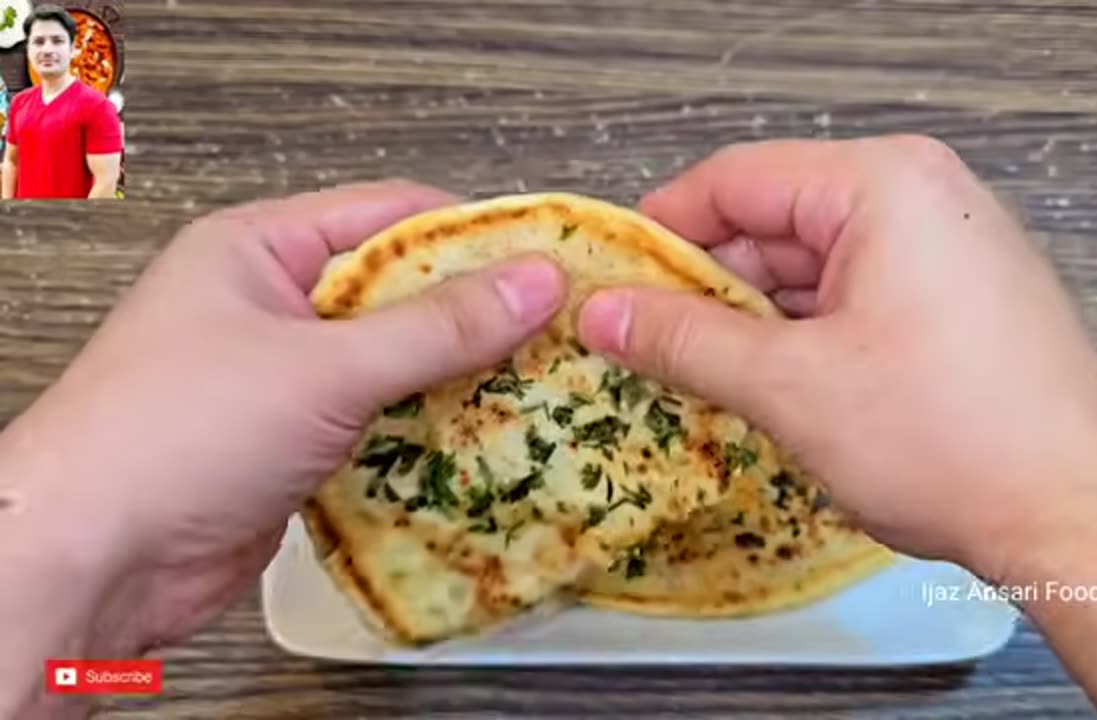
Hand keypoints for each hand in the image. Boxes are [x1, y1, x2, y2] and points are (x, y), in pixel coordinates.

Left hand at [0, 181, 566, 659]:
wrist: (89, 562)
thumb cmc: (179, 434)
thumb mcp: (322, 367)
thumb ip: (437, 327)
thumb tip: (539, 281)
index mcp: (259, 249)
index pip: (390, 215)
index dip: (474, 234)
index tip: (552, 258)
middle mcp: (271, 305)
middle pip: (398, 293)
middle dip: (475, 315)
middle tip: (562, 333)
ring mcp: (281, 379)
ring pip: (393, 364)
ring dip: (458, 380)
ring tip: (546, 389)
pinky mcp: (293, 446)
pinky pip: (378, 423)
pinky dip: (429, 433)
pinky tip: (491, 445)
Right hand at [577, 137, 1096, 578]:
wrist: (1084, 517)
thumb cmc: (948, 438)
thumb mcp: (789, 386)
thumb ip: (684, 340)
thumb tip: (601, 312)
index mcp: (883, 184)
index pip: (736, 179)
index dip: (661, 230)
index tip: (608, 284)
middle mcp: (924, 198)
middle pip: (775, 222)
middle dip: (708, 288)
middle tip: (644, 349)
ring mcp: (950, 251)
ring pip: (814, 270)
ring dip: (755, 323)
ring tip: (701, 382)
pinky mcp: (963, 304)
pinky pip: (858, 300)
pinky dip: (807, 340)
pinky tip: (775, 392)